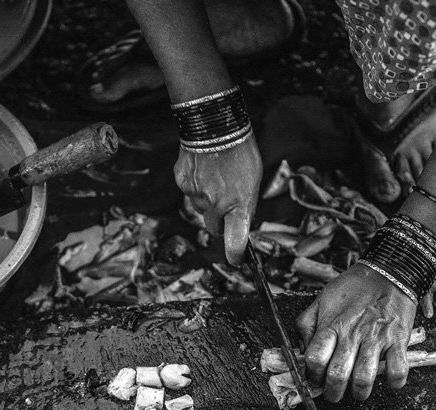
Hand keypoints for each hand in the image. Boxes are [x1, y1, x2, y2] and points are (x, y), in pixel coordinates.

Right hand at [174, 134, 260, 265]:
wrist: (214, 124)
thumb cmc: (240, 150)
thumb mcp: (253, 180)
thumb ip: (245, 204)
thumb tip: (239, 220)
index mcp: (239, 204)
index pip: (236, 241)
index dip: (235, 254)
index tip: (236, 259)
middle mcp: (216, 204)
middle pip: (213, 227)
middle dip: (219, 221)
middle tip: (225, 203)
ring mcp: (196, 195)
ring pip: (200, 207)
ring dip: (207, 199)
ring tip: (215, 175)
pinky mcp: (182, 183)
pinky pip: (189, 191)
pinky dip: (195, 185)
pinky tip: (203, 167)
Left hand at [296, 264, 416, 401]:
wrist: (388, 271)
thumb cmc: (353, 287)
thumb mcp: (321, 300)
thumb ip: (307, 325)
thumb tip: (302, 350)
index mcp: (332, 325)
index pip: (314, 358)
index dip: (312, 375)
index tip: (315, 378)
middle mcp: (352, 334)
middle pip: (337, 374)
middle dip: (333, 392)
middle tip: (334, 394)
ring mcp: (377, 338)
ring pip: (365, 378)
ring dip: (360, 392)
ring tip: (358, 392)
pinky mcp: (399, 339)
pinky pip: (398, 369)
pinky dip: (394, 382)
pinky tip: (388, 381)